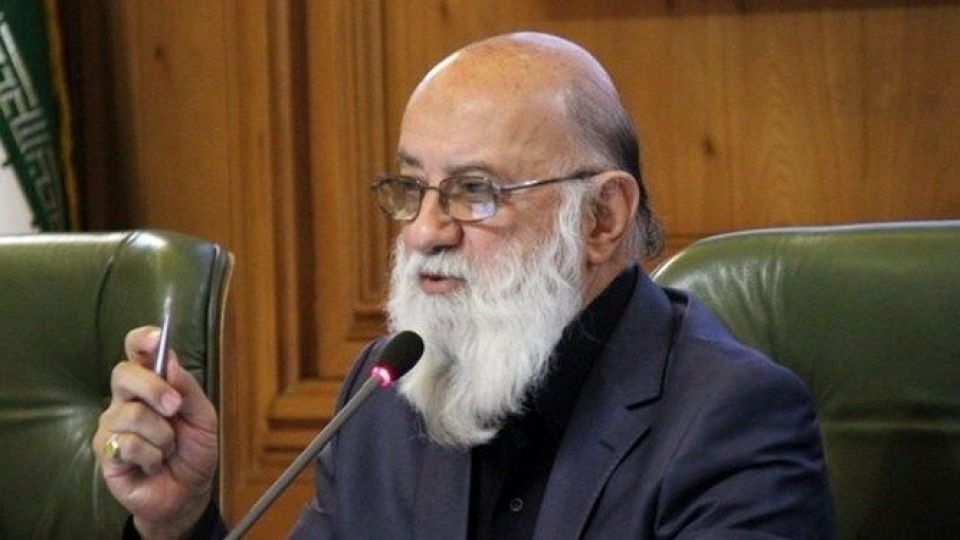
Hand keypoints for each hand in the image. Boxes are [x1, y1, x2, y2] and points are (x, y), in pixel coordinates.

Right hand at [93, 327, 218, 538]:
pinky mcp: (105, 450)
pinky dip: (152, 455)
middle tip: (175, 408)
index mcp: (152, 383)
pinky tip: (154, 463)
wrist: (187, 492)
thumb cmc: (194, 451)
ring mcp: (112, 424)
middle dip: (154, 388)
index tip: (157, 340)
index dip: (142, 340)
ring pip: (131, 413)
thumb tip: (170, 362)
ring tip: (168, 449)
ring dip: (162, 435)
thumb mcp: (204, 418)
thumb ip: (188, 390)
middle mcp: (126, 398)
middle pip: (124, 373)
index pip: (137, 351)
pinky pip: (127, 443)